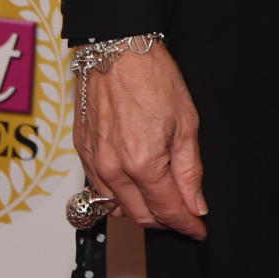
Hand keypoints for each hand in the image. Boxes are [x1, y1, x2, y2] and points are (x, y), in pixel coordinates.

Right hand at [73, 42, 207, 239]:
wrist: (116, 48)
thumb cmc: (151, 75)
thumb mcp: (186, 122)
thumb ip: (190, 170)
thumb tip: (196, 204)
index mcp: (143, 163)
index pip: (168, 211)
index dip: (187, 224)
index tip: (198, 229)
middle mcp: (113, 169)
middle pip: (142, 217)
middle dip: (166, 221)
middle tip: (185, 215)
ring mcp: (93, 162)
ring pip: (118, 208)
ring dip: (142, 211)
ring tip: (162, 199)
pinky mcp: (81, 153)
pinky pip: (99, 190)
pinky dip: (119, 195)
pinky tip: (134, 183)